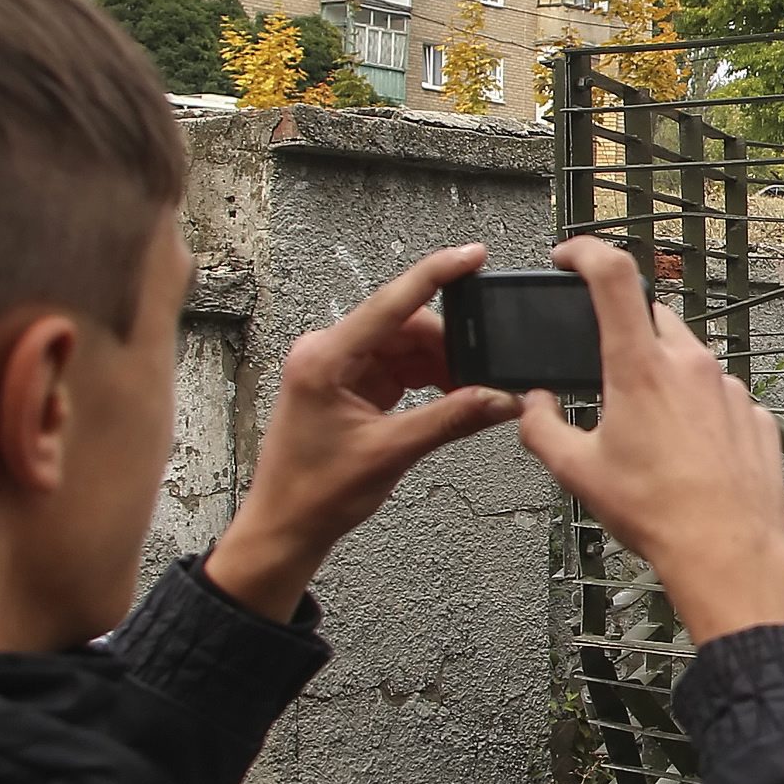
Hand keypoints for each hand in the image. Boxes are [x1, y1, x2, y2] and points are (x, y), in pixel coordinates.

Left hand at [205, 243, 521, 621]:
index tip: (472, 256)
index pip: (391, 303)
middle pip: (404, 325)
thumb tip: (500, 398)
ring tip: (469, 392)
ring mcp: (337, 368)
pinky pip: (398, 367)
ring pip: (405, 346)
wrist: (284, 528)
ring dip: (440, 365)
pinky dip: (428, 379)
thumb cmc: (312, 493)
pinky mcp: (348, 385)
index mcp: (324, 359)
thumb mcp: (390, 453)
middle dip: (449, 345)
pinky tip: (450, 397)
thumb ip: (451, 420)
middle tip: (485, 371)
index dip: (436, 275)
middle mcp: (326, 354)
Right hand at [516, 236, 783, 641]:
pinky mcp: (756, 414)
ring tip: (646, 428)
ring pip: (688, 358)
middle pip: (651, 316)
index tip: (568, 255)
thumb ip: (542, 427)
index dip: (585, 252)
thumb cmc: (657, 513)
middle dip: (623, 331)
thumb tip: (532, 405)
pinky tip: (685, 452)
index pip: (612, 275)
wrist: (729, 550)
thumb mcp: (577, 472)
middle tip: (603, 371)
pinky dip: (697, 409)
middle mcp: (689, 364)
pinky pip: (719, 396)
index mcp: (639, 366)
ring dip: (662, 375)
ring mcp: (729, 388)